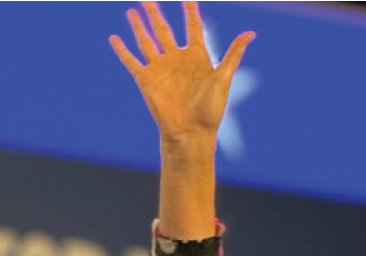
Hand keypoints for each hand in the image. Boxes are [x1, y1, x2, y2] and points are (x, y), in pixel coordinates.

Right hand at [109, 2, 251, 147]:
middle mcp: (176, 59)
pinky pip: (131, 61)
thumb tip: (251, 33)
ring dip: (138, 26)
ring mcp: (160, 68)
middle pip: (164, 29)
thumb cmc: (211, 109)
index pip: (192, 26)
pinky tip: (114, 38)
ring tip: (132, 11)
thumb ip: (233, 53)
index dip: (190, 11)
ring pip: (146, 41)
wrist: (191, 132)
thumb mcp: (223, 78)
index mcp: (196, 56)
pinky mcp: (146, 80)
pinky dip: (122, 50)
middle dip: (155, 12)